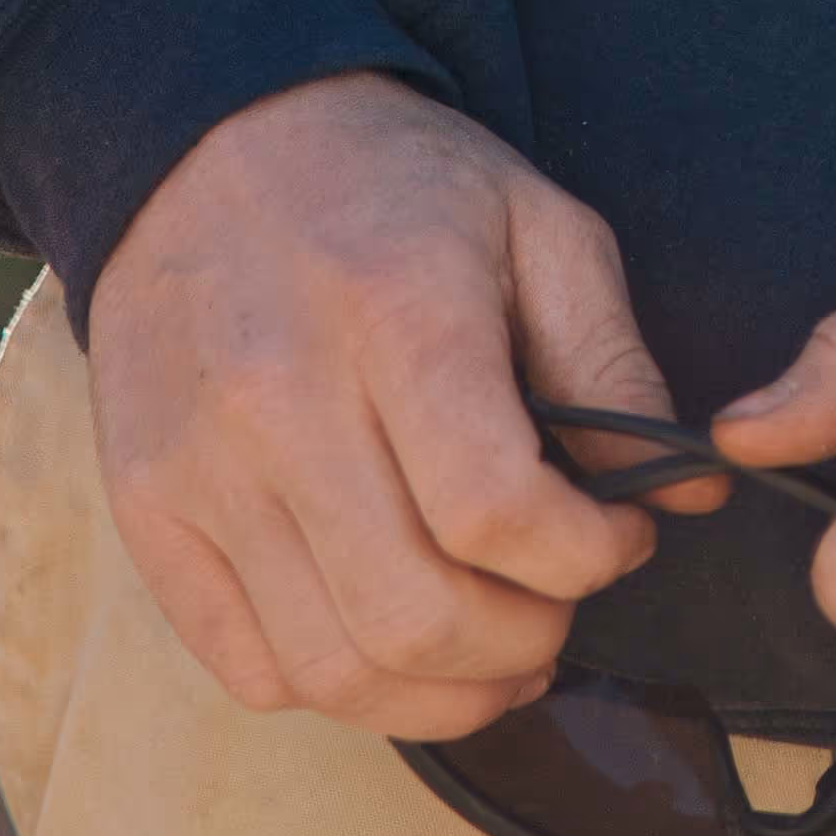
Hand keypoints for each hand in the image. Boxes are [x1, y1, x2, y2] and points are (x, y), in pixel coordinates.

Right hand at [84, 69, 701, 737]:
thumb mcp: (538, 222)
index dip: (587, 558)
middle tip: (559, 604)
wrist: (213, 140)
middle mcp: (280, 402)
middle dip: (524, 642)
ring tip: (496, 649)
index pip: (496, 513)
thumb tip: (689, 493)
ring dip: (442, 695)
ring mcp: (199, 469)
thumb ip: (616, 360)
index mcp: (394, 314)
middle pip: (415, 617)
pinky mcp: (147, 512)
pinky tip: (393, 634)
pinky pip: (249, 666)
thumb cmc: (394, 184)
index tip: (621, 536)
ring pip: (333, 669)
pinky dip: (338, 686)